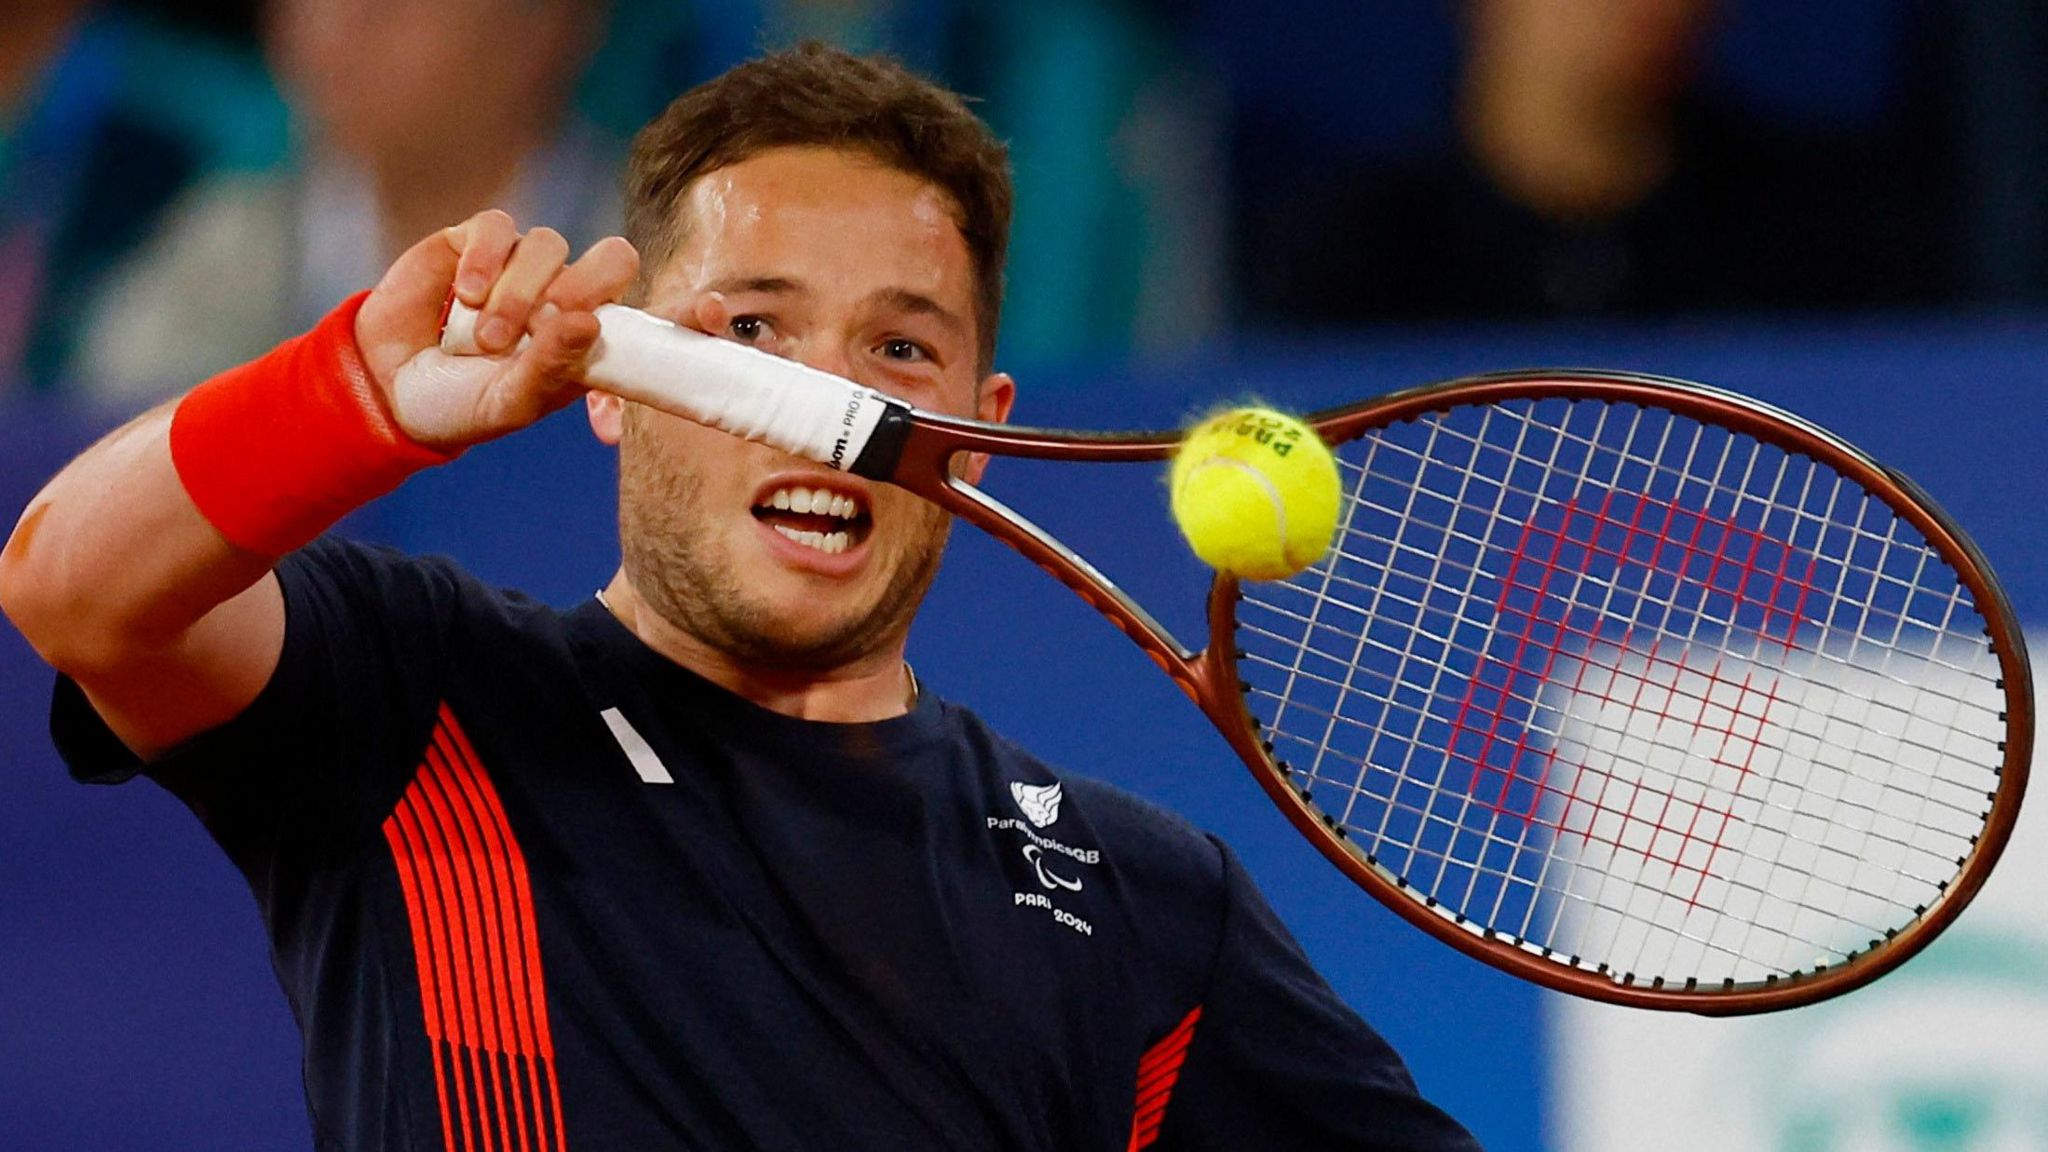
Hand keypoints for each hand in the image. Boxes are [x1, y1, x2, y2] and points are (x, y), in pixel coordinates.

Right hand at [354, 209, 639, 448]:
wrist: (387, 390)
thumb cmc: (462, 404)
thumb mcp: (511, 402)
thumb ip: (551, 367)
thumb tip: (590, 322)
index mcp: (587, 333)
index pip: (645, 306)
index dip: (655, 308)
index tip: (637, 322)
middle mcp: (563, 292)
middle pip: (610, 257)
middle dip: (582, 287)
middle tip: (542, 325)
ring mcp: (521, 264)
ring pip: (547, 245)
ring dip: (518, 292)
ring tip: (486, 339)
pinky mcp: (474, 241)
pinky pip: (497, 227)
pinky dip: (485, 260)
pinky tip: (466, 296)